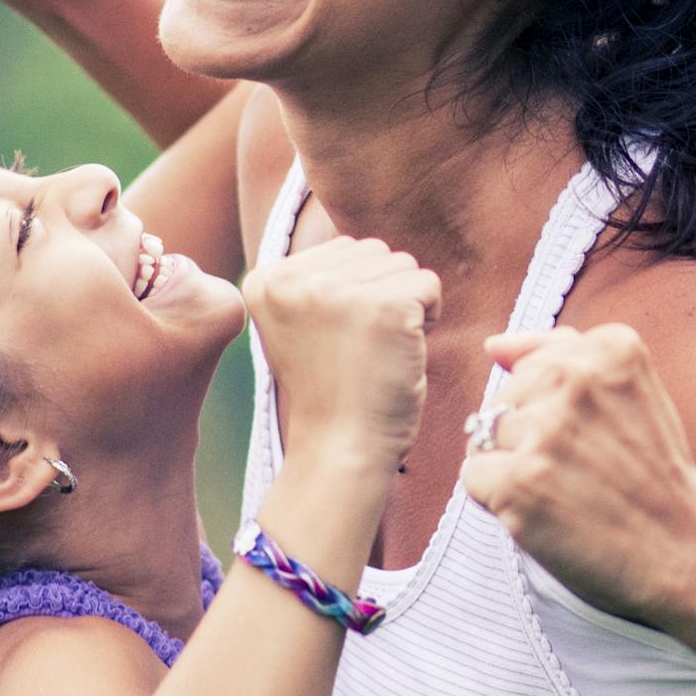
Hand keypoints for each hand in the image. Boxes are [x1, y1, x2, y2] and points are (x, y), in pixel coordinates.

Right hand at [245, 238, 438, 481]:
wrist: (339, 449)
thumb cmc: (331, 392)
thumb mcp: (301, 326)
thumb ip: (316, 281)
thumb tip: (364, 246)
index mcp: (266, 279)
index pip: (343, 250)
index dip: (358, 293)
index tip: (339, 341)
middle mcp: (293, 278)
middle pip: (373, 250)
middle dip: (383, 293)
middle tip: (365, 348)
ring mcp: (337, 291)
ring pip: (403, 264)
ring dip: (407, 304)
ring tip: (381, 350)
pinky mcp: (383, 306)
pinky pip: (429, 283)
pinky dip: (430, 317)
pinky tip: (403, 352)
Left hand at [460, 326, 695, 627]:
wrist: (686, 554)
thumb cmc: (655, 480)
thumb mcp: (631, 396)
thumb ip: (564, 355)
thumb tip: (494, 346)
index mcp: (610, 347)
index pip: (533, 365)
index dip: (555, 413)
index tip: (600, 442)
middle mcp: (577, 378)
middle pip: (505, 399)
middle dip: (528, 438)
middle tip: (584, 473)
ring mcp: (546, 430)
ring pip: (484, 436)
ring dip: (513, 469)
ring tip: (565, 493)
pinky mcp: (518, 481)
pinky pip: (473, 477)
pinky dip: (498, 503)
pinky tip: (545, 514)